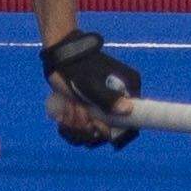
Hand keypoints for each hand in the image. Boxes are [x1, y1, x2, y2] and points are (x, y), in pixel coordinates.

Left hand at [42, 29, 141, 148]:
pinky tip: (62, 115)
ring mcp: (101, 108)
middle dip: (87, 129)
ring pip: (91, 135)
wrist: (60, 55)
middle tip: (75, 111)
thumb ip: (108, 98)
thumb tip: (128, 110)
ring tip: (67, 108)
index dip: (113, 132)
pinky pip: (80, 131)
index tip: (96, 126)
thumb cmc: (77, 66)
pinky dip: (69, 127)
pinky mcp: (87, 111)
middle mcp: (118, 102)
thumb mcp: (91, 84)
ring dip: (76, 128)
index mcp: (128, 91)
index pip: (130, 123)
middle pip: (107, 133)